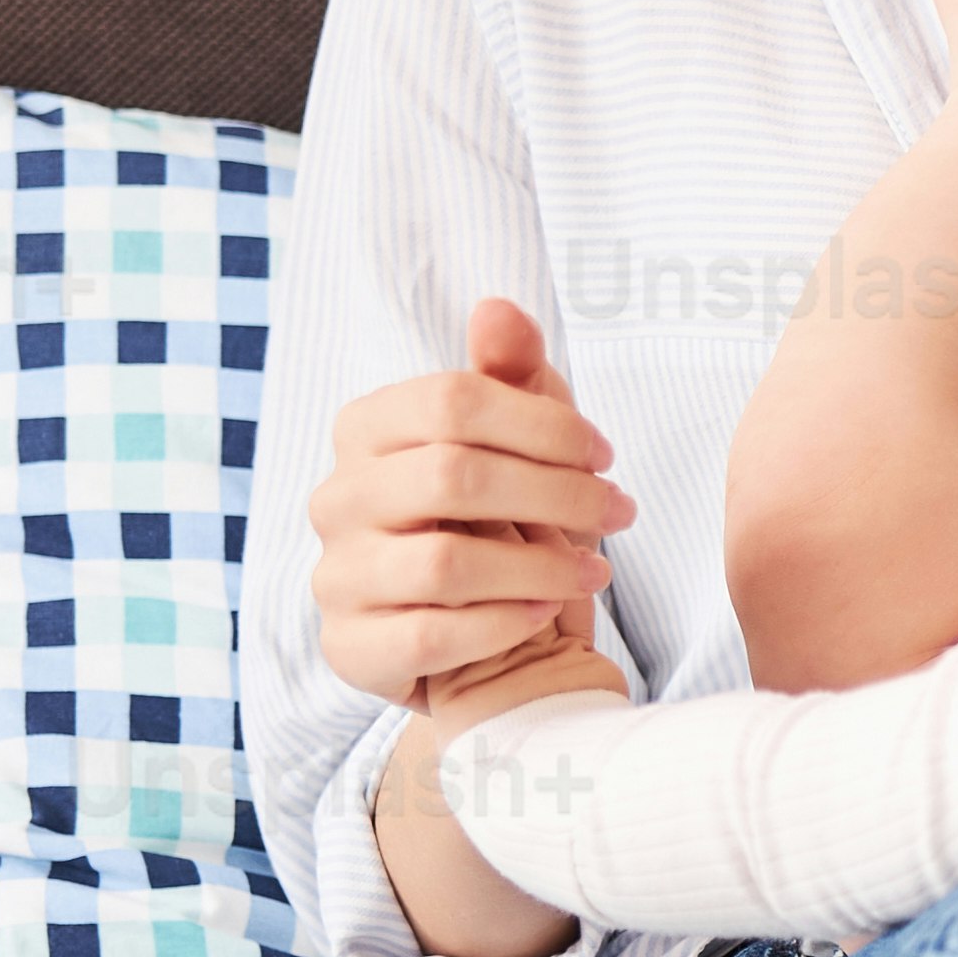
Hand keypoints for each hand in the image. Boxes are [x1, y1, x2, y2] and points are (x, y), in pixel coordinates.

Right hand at [313, 296, 632, 699]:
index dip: (544, 424)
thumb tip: (497, 309)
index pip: (452, 399)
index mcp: (368, 430)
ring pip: (444, 563)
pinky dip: (502, 623)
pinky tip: (543, 614)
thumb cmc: (506, 531)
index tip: (604, 456)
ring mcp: (337, 575)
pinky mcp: (350, 647)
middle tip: (620, 511)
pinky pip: (429, 635)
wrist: (491, 647)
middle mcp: (338, 498)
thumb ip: (510, 378)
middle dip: (557, 492)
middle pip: (453, 475)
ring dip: (540, 566)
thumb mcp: (522, 449)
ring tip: (594, 571)